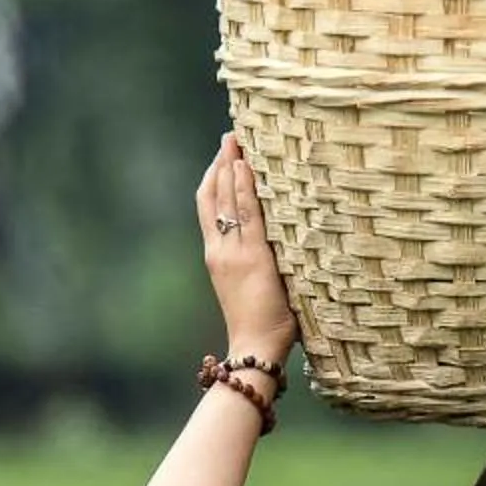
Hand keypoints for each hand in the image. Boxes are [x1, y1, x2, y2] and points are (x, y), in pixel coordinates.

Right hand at [197, 134, 297, 364]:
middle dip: (220, 164)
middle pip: (214, 196)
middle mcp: (220, 249)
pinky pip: (248, 216)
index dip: (213, 179)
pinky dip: (244, 189)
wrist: (254, 348)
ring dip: (231, 167)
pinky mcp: (252, 258)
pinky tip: (245, 167)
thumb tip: (275, 244)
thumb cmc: (260, 325)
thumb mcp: (251, 286)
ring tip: (236, 141)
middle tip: (229, 136)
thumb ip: (255, 262)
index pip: (209, 208)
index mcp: (217, 256)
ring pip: (227, 200)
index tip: (222, 156)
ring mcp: (233, 252)